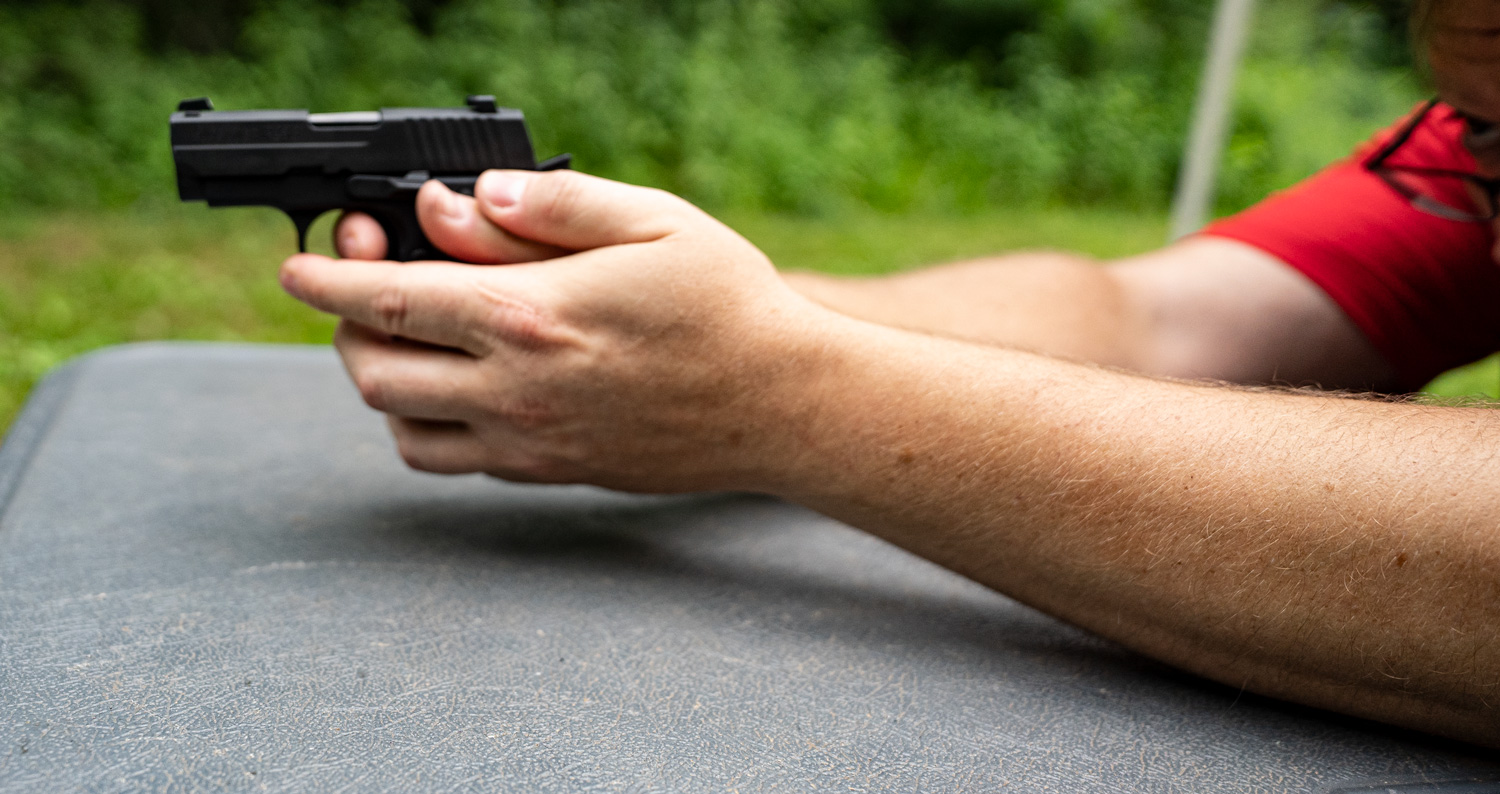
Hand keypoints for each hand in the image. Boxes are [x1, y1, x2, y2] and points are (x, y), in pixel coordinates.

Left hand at [281, 170, 830, 492]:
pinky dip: (427, 426)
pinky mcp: (551, 472)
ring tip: (404, 340)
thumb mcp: (652, 221)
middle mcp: (515, 390)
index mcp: (529, 316)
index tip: (300, 265)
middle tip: (362, 286)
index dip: (328, 278)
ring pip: (403, 429)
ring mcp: (530, 443)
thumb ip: (553, 206)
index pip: (389, 299)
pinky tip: (457, 387)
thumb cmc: (728, 307)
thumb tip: (471, 198)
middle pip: (375, 371)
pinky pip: (454, 463)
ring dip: (382, 382)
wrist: (781, 406)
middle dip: (345, 327)